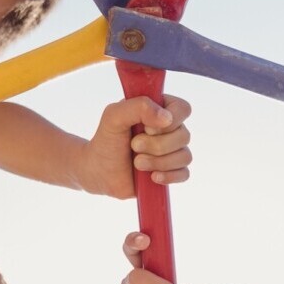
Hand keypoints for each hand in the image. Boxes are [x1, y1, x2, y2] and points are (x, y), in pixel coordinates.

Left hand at [74, 96, 192, 199]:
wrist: (99, 171)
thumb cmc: (107, 140)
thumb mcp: (114, 116)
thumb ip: (138, 107)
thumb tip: (166, 118)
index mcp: (160, 110)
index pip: (182, 109)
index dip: (170, 120)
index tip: (147, 127)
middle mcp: (170, 130)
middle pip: (184, 136)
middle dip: (156, 145)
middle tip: (134, 146)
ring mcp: (172, 151)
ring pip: (185, 156)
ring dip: (158, 162)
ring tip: (137, 163)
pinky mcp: (172, 171)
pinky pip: (184, 174)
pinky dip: (168, 176)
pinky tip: (152, 176)